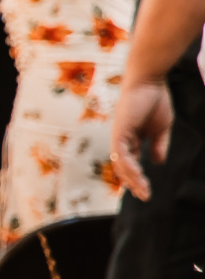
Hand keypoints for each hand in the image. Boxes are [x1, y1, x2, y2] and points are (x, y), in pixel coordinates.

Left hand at [114, 74, 175, 201]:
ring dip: (132, 178)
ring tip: (142, 191)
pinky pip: (121, 154)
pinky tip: (137, 176)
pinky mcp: (119, 132)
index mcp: (130, 140)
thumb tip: (158, 163)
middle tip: (144, 196)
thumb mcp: (160, 129)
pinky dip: (128, 166)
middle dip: (133, 183)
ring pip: (121, 164)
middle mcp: (121, 140)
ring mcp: (118, 136)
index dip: (137, 178)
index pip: (130, 164)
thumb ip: (158, 146)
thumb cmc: (154, 101)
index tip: (146, 191)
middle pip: (123, 167)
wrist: (150, 82)